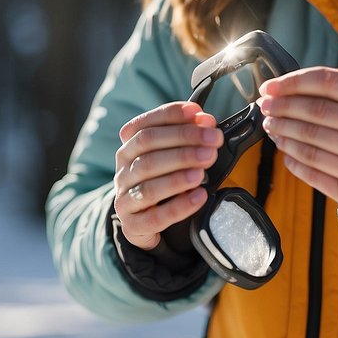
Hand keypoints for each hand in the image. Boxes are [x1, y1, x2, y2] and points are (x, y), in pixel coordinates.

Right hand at [114, 101, 222, 250]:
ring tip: (203, 171)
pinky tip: (199, 196)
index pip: (145, 125)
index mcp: (130, 146)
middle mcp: (123, 169)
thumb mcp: (172, 155)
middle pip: (147, 148)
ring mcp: (125, 197)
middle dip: (184, 142)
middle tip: (213, 143)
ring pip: (149, 184)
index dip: (170, 115)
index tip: (197, 112)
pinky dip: (180, 206)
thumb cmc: (162, 179)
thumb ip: (188, 136)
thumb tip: (205, 120)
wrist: (144, 221)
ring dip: (179, 176)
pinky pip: (156, 217)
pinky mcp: (133, 224)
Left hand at [258, 67, 337, 223]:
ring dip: (281, 132)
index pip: (327, 82)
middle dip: (281, 107)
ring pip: (307, 143)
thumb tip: (297, 83)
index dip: (292, 82)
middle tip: (265, 105)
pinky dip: (291, 158)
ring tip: (271, 125)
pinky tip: (285, 150)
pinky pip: (310, 172)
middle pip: (313, 113)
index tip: (271, 85)